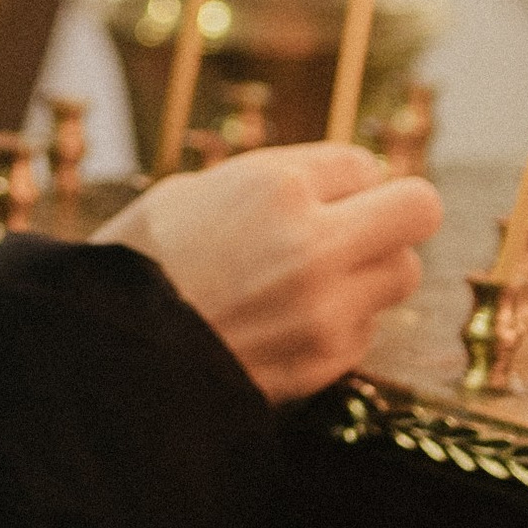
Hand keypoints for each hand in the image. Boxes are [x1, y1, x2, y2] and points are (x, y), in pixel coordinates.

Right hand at [93, 143, 441, 403]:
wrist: (109, 364)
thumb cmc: (136, 269)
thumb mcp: (188, 194)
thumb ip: (267, 184)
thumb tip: (327, 182)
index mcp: (276, 187)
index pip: (365, 163)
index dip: (345, 182)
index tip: (322, 199)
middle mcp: (315, 243)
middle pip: (419, 210)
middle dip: (392, 216)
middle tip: (356, 229)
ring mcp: (327, 308)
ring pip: (403, 273)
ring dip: (370, 272)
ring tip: (314, 283)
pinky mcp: (326, 361)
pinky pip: (365, 329)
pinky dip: (339, 325)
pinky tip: (288, 327)